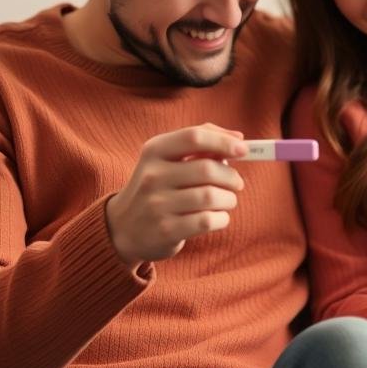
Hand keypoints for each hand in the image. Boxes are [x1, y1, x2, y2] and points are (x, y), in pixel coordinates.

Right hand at [106, 124, 247, 267]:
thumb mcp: (168, 159)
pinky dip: (221, 219)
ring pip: (211, 197)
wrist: (123, 228)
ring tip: (227, 201)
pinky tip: (217, 217)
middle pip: (208, 169)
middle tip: (236, 183)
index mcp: (154, 150)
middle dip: (231, 177)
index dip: (223, 141)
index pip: (194, 136)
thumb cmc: (158, 187)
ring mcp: (157, 204)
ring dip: (229, 199)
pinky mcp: (166, 230)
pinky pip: (207, 221)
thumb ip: (200, 143)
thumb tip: (238, 138)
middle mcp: (152, 175)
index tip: (244, 149)